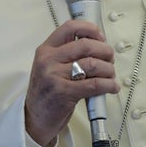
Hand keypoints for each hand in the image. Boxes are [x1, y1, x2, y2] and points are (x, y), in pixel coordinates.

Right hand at [24, 20, 119, 146]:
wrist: (33, 119)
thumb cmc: (47, 92)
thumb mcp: (50, 66)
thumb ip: (68, 54)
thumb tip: (98, 45)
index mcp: (46, 50)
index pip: (70, 27)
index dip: (90, 29)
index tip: (101, 38)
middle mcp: (48, 60)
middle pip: (86, 45)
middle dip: (105, 51)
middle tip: (110, 59)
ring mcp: (55, 76)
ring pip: (93, 64)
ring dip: (109, 69)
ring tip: (111, 75)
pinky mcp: (64, 93)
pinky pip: (94, 84)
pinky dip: (108, 84)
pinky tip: (112, 87)